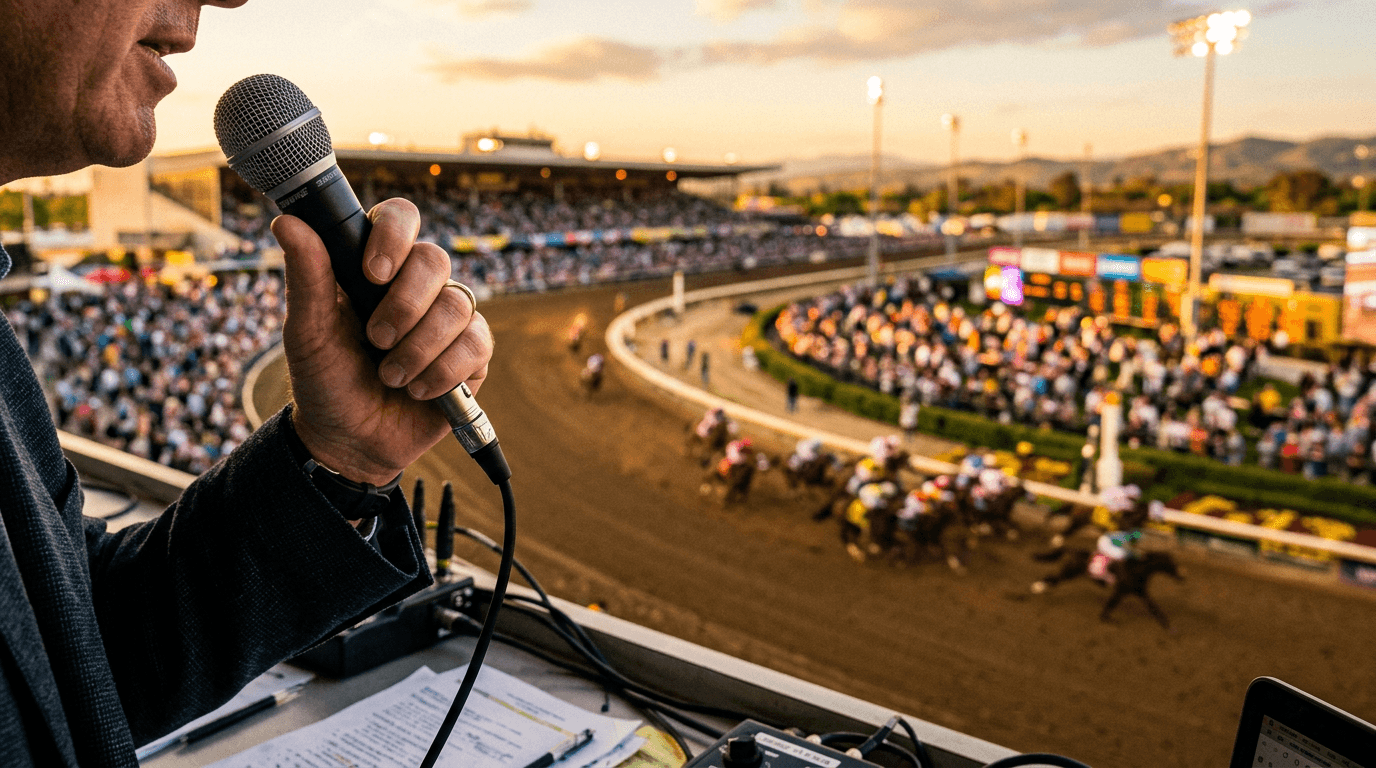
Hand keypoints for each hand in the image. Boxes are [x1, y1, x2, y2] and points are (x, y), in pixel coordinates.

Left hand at [273, 199, 492, 485]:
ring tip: (390, 377)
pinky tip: (418, 391)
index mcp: (375, 266)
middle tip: (375, 339)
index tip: (374, 273)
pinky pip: (476, 345)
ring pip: (457, 306)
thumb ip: (306, 277)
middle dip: (404, 306)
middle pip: (435, 259)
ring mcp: (448, 319)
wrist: (350, 441)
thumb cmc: (325, 380)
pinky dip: (442, 372)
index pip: (401, 217)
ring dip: (418, 348)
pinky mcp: (472, 354)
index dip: (395, 235)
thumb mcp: (307, 331)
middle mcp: (417, 286)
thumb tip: (286, 222)